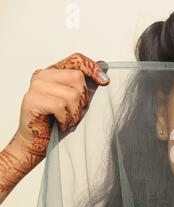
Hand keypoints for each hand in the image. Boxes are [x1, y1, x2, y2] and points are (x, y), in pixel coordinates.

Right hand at [0, 53, 108, 194]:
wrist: (37, 142)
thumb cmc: (58, 122)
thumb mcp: (76, 102)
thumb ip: (85, 86)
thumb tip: (104, 73)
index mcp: (54, 72)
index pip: (76, 60)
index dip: (92, 68)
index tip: (105, 81)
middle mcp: (43, 75)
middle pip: (77, 77)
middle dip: (82, 100)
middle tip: (73, 112)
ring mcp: (36, 86)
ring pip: (71, 94)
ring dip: (74, 113)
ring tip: (66, 120)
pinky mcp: (32, 99)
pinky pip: (61, 106)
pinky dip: (65, 119)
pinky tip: (60, 123)